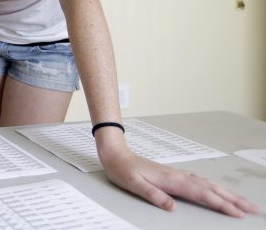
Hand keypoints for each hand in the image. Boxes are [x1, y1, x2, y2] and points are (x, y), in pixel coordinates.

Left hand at [99, 143, 258, 217]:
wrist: (116, 154)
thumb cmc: (124, 170)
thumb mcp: (134, 185)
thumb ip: (153, 195)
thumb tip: (172, 207)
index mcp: (172, 180)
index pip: (202, 194)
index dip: (221, 205)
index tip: (238, 214)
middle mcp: (179, 176)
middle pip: (212, 188)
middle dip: (233, 199)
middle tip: (253, 209)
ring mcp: (179, 174)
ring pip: (209, 184)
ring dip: (228, 193)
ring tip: (244, 202)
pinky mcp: (176, 175)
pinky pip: (202, 182)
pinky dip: (215, 187)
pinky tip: (220, 191)